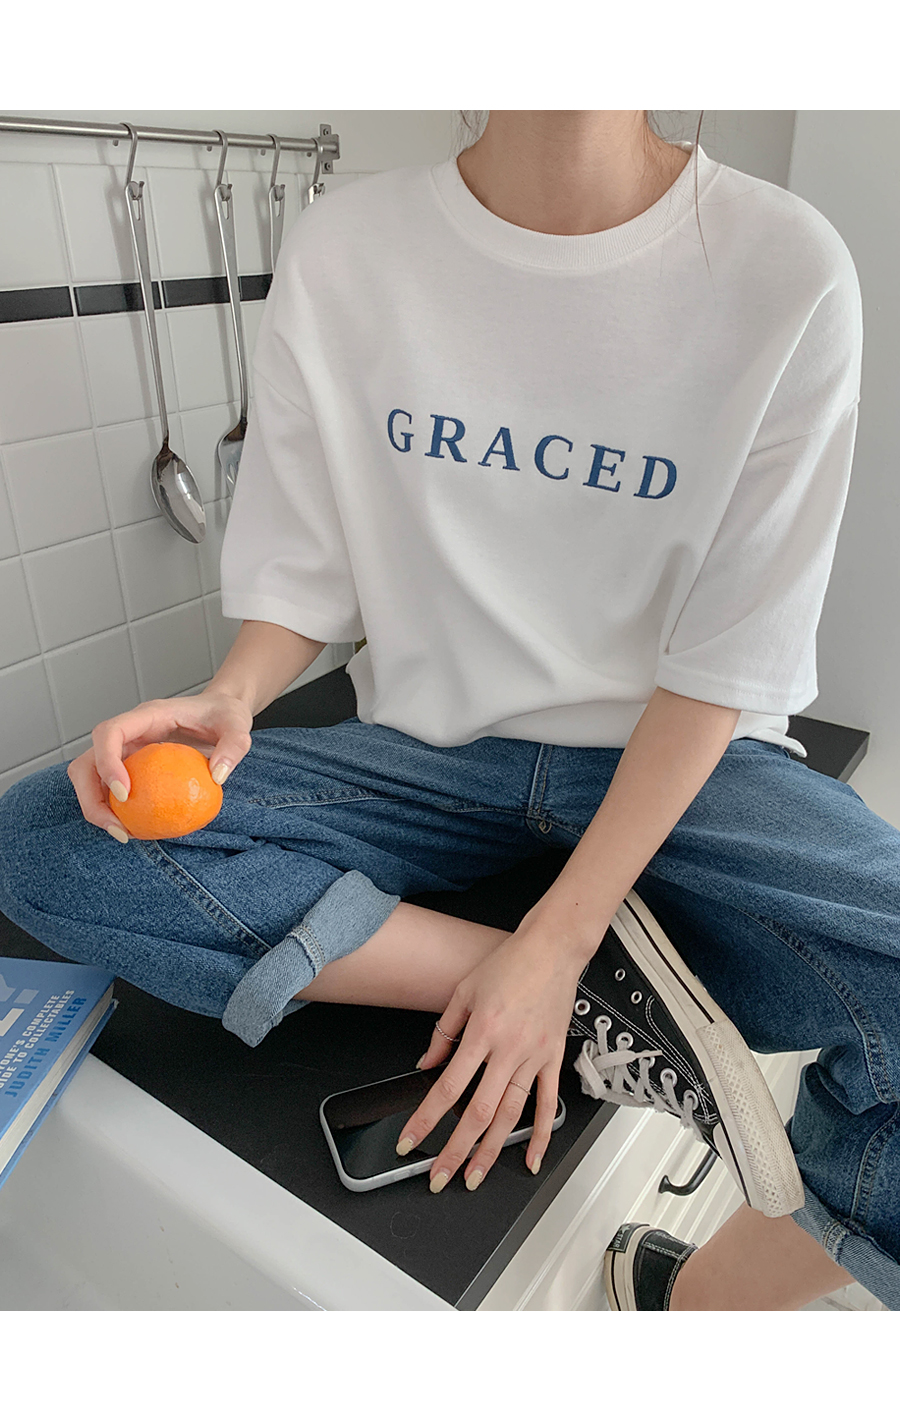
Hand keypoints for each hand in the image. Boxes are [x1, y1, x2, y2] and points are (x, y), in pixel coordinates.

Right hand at [67, 690, 253, 841]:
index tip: (125, 794)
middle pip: (86, 761)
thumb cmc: (224, 714)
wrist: (220, 711)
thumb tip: (217, 776)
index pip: (110, 732)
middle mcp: (129, 732)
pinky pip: (110, 790)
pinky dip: (114, 811)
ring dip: (97, 809)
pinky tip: (137, 830)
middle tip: (118, 827)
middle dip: (90, 797)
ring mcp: (125, 749)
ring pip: (90, 778)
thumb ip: (233, 746)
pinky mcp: (129, 765)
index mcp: (147, 715)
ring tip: (124, 834)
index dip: (107, 762)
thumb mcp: (237, 724)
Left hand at [395, 920, 590, 1192]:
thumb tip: (426, 1061)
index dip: (426, 1119)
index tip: (410, 1141)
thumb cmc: (510, 963)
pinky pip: (548, 1104)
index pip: (447, 1087)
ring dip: (491, 1151)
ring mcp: (534, 1057)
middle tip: (439, 1176)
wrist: (552, 949)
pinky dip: (541, 1135)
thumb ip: (443, 1030)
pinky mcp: (554, 1058)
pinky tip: (532, 1159)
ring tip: (475, 1176)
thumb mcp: (464, 990)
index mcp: (482, 1032)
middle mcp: (509, 1050)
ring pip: (510, 1115)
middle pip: (478, 1112)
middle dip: (456, 1150)